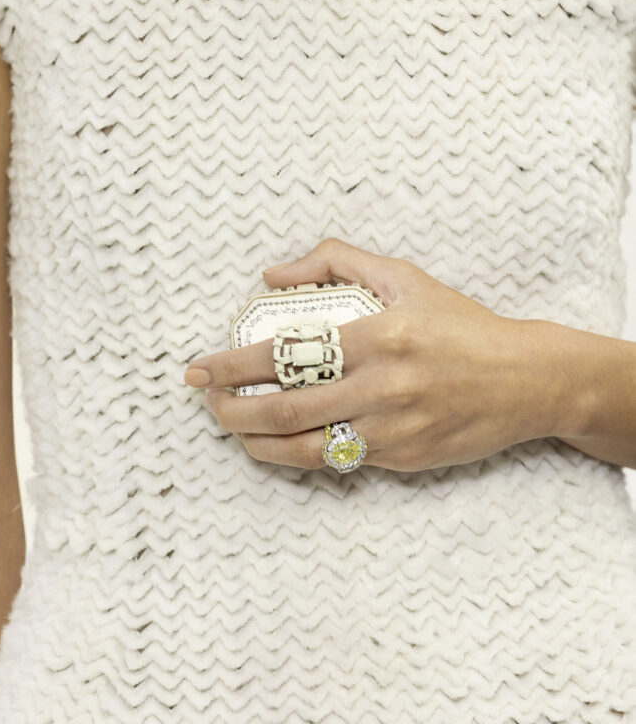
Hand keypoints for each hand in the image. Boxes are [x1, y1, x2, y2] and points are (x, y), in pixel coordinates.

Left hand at [184, 237, 556, 472]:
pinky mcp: (402, 459)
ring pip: (303, 448)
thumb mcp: (405, 277)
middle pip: (284, 409)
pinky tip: (279, 442)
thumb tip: (273, 275)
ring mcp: (392, 430)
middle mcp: (382, 387)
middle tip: (207, 401)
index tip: (199, 368)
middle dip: (231, 409)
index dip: (232, 365)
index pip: (287, 354)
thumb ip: (337, 261)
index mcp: (379, 336)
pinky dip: (298, 454)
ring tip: (233, 426)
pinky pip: (337, 462)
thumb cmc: (461, 325)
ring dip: (255, 441)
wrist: (525, 381)